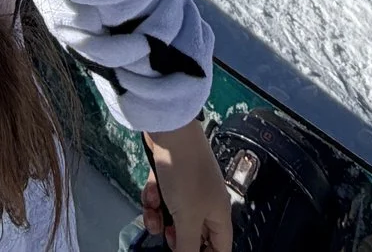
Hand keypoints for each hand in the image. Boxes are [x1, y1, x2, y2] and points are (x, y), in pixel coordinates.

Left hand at [141, 120, 231, 251]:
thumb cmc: (185, 172)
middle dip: (177, 237)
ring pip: (173, 216)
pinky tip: (151, 192)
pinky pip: (162, 198)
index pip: (220, 247)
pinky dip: (154, 198)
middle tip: (167, 236)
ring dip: (159, 218)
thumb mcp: (188, 217)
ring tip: (153, 213)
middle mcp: (206, 202)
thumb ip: (188, 246)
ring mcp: (188, 188)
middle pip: (194, 233)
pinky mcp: (170, 176)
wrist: (170, 131)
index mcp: (219, 214)